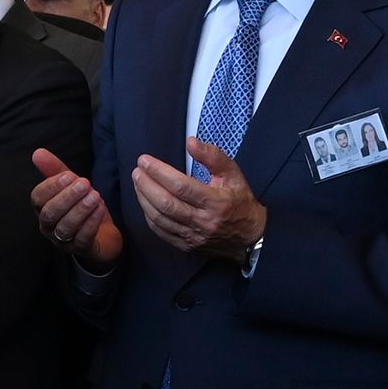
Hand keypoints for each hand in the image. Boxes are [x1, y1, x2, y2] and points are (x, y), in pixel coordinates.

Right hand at [32, 148, 124, 267]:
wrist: (103, 234)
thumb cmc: (81, 207)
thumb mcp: (70, 186)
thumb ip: (55, 170)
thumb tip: (37, 152)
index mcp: (43, 209)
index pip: (38, 198)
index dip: (52, 187)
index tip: (69, 175)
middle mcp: (49, 227)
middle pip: (49, 214)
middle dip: (67, 197)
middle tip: (85, 183)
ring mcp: (64, 241)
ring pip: (65, 227)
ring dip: (80, 210)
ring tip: (95, 195)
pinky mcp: (81, 250)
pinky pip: (83, 238)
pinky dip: (91, 223)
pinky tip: (100, 210)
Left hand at [129, 140, 265, 262]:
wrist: (250, 237)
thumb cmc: (240, 202)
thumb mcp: (233, 174)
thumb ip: (212, 156)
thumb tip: (190, 141)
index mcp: (216, 202)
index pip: (181, 186)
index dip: (160, 172)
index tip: (145, 160)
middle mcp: (203, 221)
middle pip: (166, 203)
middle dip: (147, 185)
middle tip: (137, 171)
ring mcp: (193, 236)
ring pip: (160, 219)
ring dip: (144, 200)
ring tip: (137, 183)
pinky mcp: (187, 246)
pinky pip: (162, 232)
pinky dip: (149, 216)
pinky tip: (144, 203)